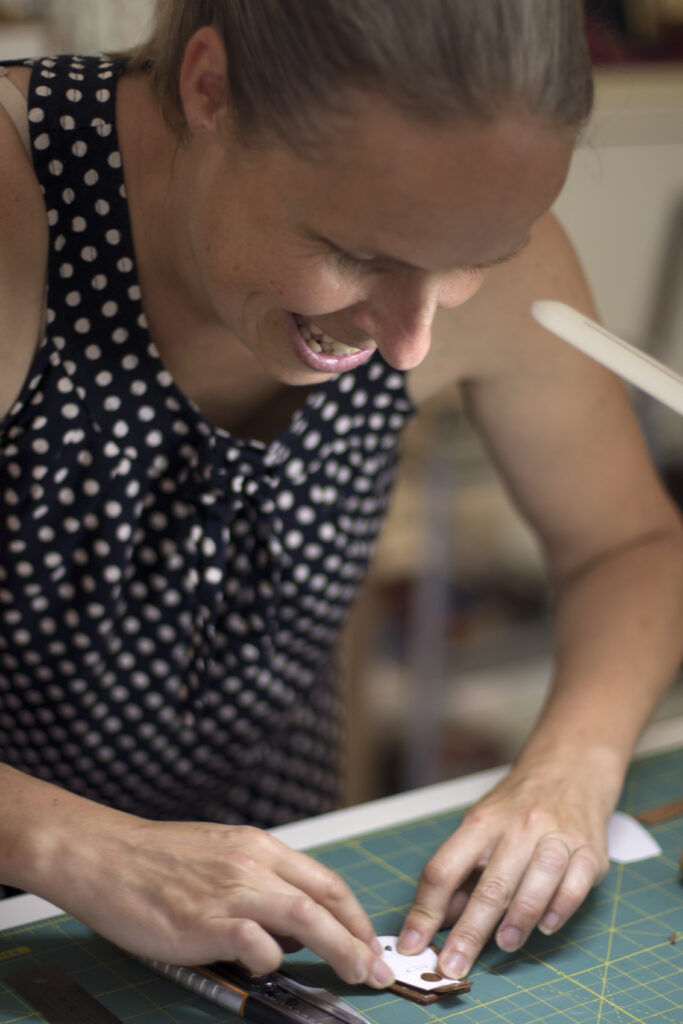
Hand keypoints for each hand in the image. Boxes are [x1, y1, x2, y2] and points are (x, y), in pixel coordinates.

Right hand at [7, 776, 393, 987]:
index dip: (354, 914)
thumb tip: (290, 926)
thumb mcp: (219, 852)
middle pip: (326, 900)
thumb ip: (258, 880)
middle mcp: (254, 864)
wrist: (106, 855)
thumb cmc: (156, 859)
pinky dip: (271, 961)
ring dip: (340, 949)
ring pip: (307, 918)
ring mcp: (232, 891)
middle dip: (359, 938)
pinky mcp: (208, 922)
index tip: (368, 940)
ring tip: (355, 974)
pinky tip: (266, 968)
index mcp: (259, 846)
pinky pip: (258, 945)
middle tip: (376, 969)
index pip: (325, 880)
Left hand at [397, 760, 611, 977]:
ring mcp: (555, 836)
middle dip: (469, 932)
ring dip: (519, 918)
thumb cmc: (518, 804)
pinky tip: (547, 925)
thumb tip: (434, 922)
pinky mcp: (589, 850)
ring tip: (504, 946)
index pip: (444, 869)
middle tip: (454, 967)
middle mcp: (517, 827)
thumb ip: (460, 874)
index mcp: (481, 823)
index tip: (412, 944)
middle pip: (490, 884)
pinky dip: (560, 907)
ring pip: (536, 881)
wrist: (570, 768)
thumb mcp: (480, 826)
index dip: (424, 911)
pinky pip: (575, 883)